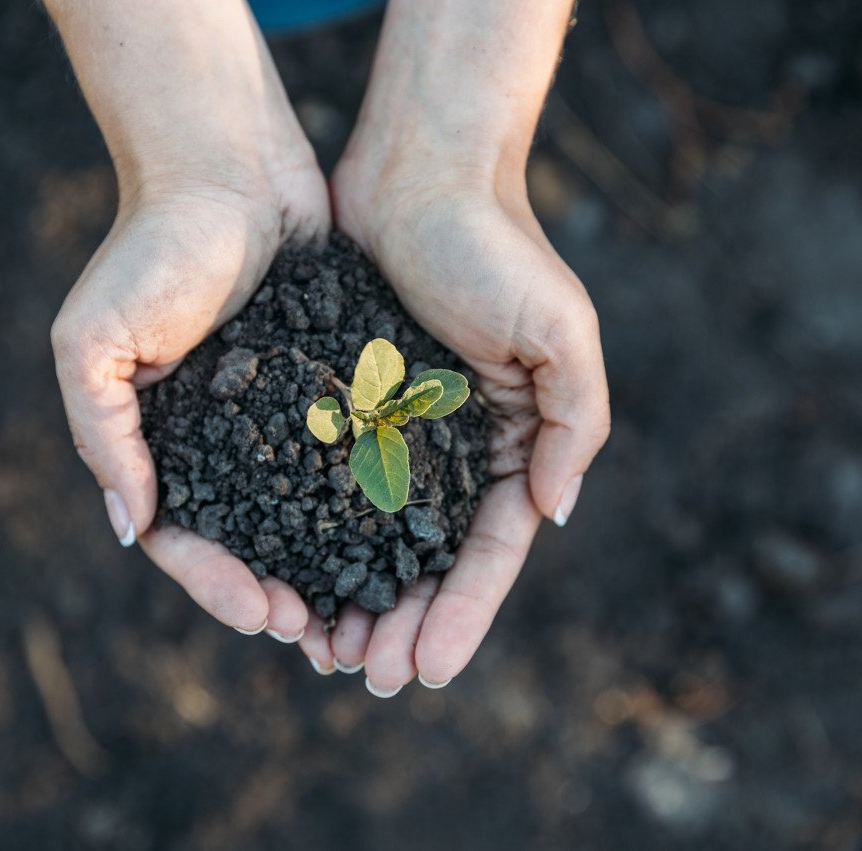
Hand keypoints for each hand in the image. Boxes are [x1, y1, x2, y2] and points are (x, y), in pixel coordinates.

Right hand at [47, 0, 327, 638]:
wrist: (226, 165)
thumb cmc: (149, 248)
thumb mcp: (92, 340)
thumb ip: (104, 434)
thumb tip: (131, 530)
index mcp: (160, 445)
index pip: (184, 541)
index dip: (219, 586)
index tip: (266, 614)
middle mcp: (222, 444)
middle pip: (252, 544)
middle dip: (283, 597)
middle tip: (325, 639)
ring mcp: (279, 420)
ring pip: (308, 516)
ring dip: (332, 571)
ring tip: (370, 614)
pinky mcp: (332, 388)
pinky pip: (351, 458)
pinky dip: (369, 505)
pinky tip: (402, 541)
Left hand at [299, 161, 609, 691]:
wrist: (417, 168)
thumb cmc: (496, 243)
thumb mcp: (560, 327)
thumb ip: (573, 420)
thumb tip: (555, 512)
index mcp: (511, 441)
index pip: (491, 551)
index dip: (461, 614)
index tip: (429, 671)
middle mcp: (454, 448)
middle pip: (429, 560)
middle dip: (404, 624)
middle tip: (367, 679)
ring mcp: (397, 430)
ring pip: (373, 539)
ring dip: (356, 599)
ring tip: (325, 655)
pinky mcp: (344, 403)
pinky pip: (324, 485)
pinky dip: (312, 539)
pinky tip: (288, 581)